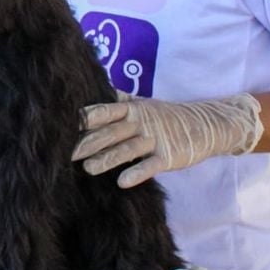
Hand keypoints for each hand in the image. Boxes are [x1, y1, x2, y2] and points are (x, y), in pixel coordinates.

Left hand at [72, 93, 263, 187]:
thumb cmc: (165, 116)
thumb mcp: (143, 104)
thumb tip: (95, 87)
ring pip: (127, 150)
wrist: (205, 124)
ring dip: (107, 159)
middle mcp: (141, 122)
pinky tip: (122, 182)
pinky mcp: (169, 156)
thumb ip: (119, 99)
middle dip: (89, 142)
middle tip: (66, 152)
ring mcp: (155, 139)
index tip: (65, 123)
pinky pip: (150, 166)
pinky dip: (137, 173)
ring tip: (88, 169)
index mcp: (132, 109)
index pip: (105, 111)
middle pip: (111, 132)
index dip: (86, 117)